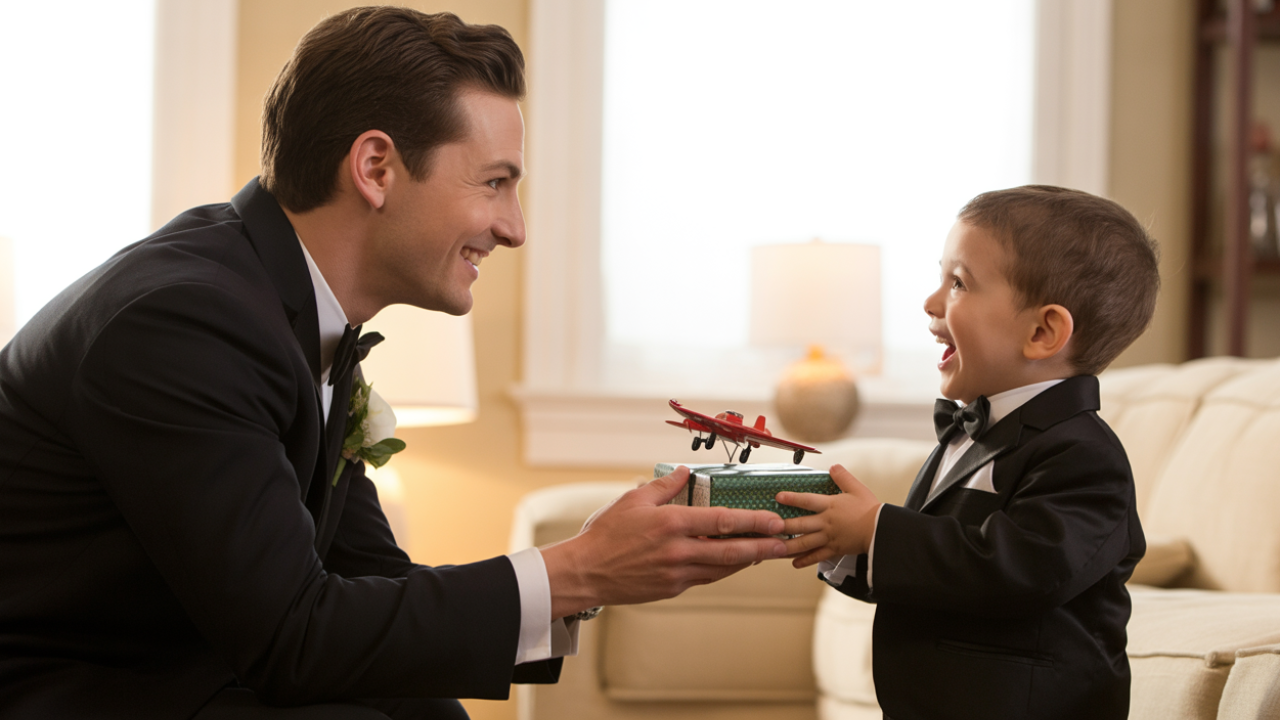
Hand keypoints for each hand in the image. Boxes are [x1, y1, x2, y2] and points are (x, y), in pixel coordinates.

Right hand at [540, 466, 787, 618]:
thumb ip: (663, 486)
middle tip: (786, 544)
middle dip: (763, 548)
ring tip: (766, 553)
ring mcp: (677, 573)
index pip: (723, 522)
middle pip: (732, 551)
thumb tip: (683, 471)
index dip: (753, 522)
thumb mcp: (633, 500)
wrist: (585, 572)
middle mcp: (679, 551)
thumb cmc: (605, 534)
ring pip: (722, 568)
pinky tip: (733, 564)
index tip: (774, 521)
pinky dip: (722, 570)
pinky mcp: (671, 588)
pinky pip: (704, 578)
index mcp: (672, 524)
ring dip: (747, 561)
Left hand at [776, 464, 880, 568]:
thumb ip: (843, 477)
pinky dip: (805, 560)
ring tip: (774, 548)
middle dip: (783, 526)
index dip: (792, 498)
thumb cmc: (871, 510)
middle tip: (769, 527)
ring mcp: (829, 538)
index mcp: (830, 506)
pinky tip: (794, 563)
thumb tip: (833, 466)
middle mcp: (826, 522)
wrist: (882, 532)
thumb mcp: (857, 488)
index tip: (778, 497)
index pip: (807, 500)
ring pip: (805, 542)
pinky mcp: (834, 550)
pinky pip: (817, 556)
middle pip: (800, 524)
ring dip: (788, 546)